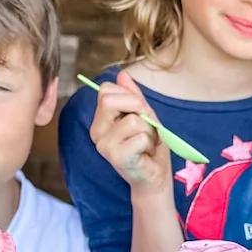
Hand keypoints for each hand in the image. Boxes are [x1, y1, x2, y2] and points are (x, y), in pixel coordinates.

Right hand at [87, 71, 171, 196]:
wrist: (154, 176)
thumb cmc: (148, 147)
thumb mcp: (144, 115)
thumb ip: (133, 96)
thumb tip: (123, 74)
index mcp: (100, 120)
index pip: (106, 90)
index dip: (128, 95)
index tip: (140, 109)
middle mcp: (97, 132)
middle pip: (109, 100)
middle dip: (137, 106)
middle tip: (146, 123)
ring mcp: (104, 145)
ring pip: (132, 120)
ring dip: (148, 130)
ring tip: (147, 142)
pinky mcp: (116, 157)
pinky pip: (139, 137)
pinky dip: (149, 143)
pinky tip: (145, 153)